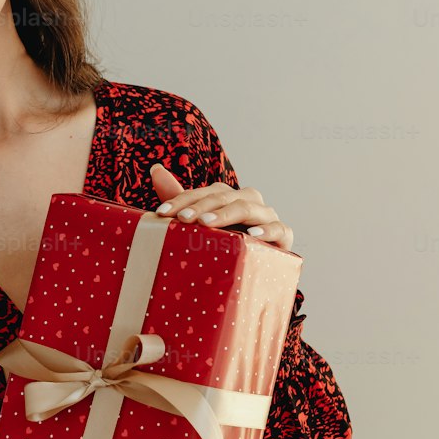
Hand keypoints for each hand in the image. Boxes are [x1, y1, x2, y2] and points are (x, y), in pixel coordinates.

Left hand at [149, 163, 294, 252]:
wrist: (254, 270)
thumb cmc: (222, 244)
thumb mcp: (198, 223)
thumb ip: (178, 197)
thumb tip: (155, 169)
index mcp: (227, 196)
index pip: (203, 193)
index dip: (181, 200)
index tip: (161, 213)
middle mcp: (248, 201)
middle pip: (224, 197)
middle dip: (201, 207)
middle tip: (183, 218)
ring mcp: (267, 216)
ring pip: (248, 208)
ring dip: (227, 214)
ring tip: (207, 223)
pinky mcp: (283, 235)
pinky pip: (277, 229)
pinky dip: (267, 230)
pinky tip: (253, 235)